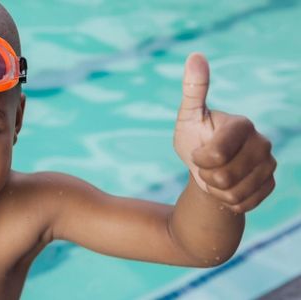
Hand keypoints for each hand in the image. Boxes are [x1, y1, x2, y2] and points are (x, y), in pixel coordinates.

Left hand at [173, 53, 276, 212]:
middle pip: (225, 176)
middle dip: (206, 176)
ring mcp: (269, 164)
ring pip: (234, 192)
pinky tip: (226, 188)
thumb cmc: (194, 139)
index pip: (217, 153)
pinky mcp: (270, 183)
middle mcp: (262, 142)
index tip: (196, 153)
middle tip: (205, 166)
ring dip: (215, 190)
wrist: (206, 170)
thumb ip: (193, 89)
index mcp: (242, 124)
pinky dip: (228, 201)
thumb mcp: (188, 116)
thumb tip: (195, 55)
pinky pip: (244, 203)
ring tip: (214, 177)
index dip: (199, 159)